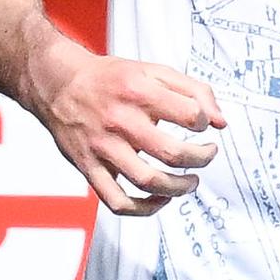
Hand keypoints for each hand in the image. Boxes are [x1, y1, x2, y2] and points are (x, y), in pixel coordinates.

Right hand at [28, 44, 226, 215]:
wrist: (59, 84)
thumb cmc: (111, 79)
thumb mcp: (154, 70)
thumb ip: (193, 90)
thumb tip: (220, 121)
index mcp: (139, 91)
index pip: (189, 114)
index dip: (204, 122)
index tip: (202, 124)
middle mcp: (120, 120)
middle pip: (171, 153)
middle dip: (200, 159)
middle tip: (207, 155)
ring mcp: (103, 147)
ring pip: (147, 181)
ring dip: (179, 187)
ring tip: (191, 181)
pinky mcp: (89, 168)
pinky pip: (116, 201)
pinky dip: (144, 209)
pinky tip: (160, 198)